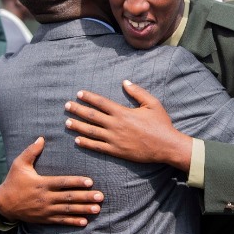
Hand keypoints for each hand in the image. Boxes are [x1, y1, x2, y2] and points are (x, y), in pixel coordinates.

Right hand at [0, 137, 103, 225]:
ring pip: (67, 210)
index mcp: (42, 183)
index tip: (90, 182)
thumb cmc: (13, 181)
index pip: (62, 183)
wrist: (3, 204)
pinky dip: (72, 222)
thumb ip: (31, 151)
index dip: (77, 182)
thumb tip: (41, 138)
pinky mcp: (44, 218)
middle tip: (100, 197)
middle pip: (68, 197)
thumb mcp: (19, 164)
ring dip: (83, 210)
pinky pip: (60, 221)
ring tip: (97, 209)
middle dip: (85, 197)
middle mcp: (45, 198)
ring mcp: (46, 210)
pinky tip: (84, 222)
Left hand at [65, 80, 192, 171]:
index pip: (101, 103)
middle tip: (67, 106)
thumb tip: (125, 82)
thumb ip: (137, 92)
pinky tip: (77, 140)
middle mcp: (115, 125)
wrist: (166, 146)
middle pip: (92, 116)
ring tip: (67, 122)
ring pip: (91, 131)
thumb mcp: (152, 103)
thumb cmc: (161, 124)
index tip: (79, 93)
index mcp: (123, 112)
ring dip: (78, 126)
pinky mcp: (116, 151)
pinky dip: (86, 143)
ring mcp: (114, 139)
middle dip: (78, 110)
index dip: (89, 97)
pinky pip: (97, 147)